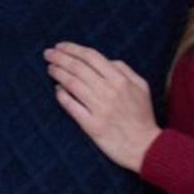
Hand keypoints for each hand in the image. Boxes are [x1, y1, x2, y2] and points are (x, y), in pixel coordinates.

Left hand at [44, 42, 161, 172]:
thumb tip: (107, 60)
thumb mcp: (141, 86)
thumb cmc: (142, 116)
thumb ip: (124, 69)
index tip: (60, 46)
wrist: (145, 147)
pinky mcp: (92, 126)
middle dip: (60, 57)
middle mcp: (108, 91)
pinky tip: (56, 89)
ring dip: (58, 73)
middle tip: (48, 53)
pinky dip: (62, 95)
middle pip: (78, 68)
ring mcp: (99, 109)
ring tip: (50, 67)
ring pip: (72, 84)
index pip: (91, 57)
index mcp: (120, 80)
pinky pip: (72, 106)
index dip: (73, 49)